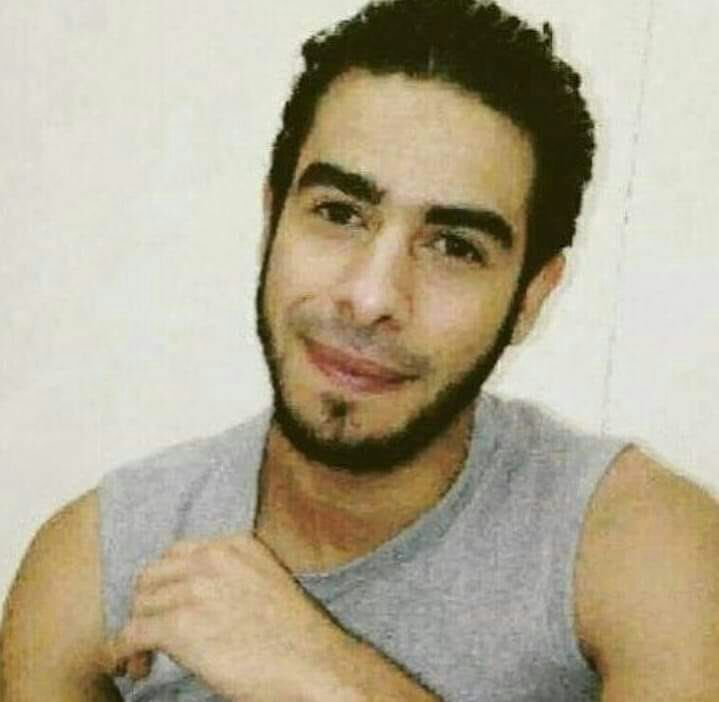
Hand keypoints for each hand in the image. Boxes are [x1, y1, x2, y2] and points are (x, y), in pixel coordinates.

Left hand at [102, 534, 350, 700]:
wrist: (313, 663)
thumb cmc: (297, 635)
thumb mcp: (267, 581)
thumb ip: (232, 575)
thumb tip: (198, 597)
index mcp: (235, 545)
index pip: (179, 553)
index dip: (166, 583)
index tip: (165, 606)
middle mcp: (211, 559)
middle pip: (152, 575)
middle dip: (147, 605)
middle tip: (150, 636)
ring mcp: (194, 590)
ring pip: (140, 605)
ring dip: (136, 633)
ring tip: (143, 660)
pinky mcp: (180, 627)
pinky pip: (130, 634)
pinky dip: (121, 653)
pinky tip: (129, 666)